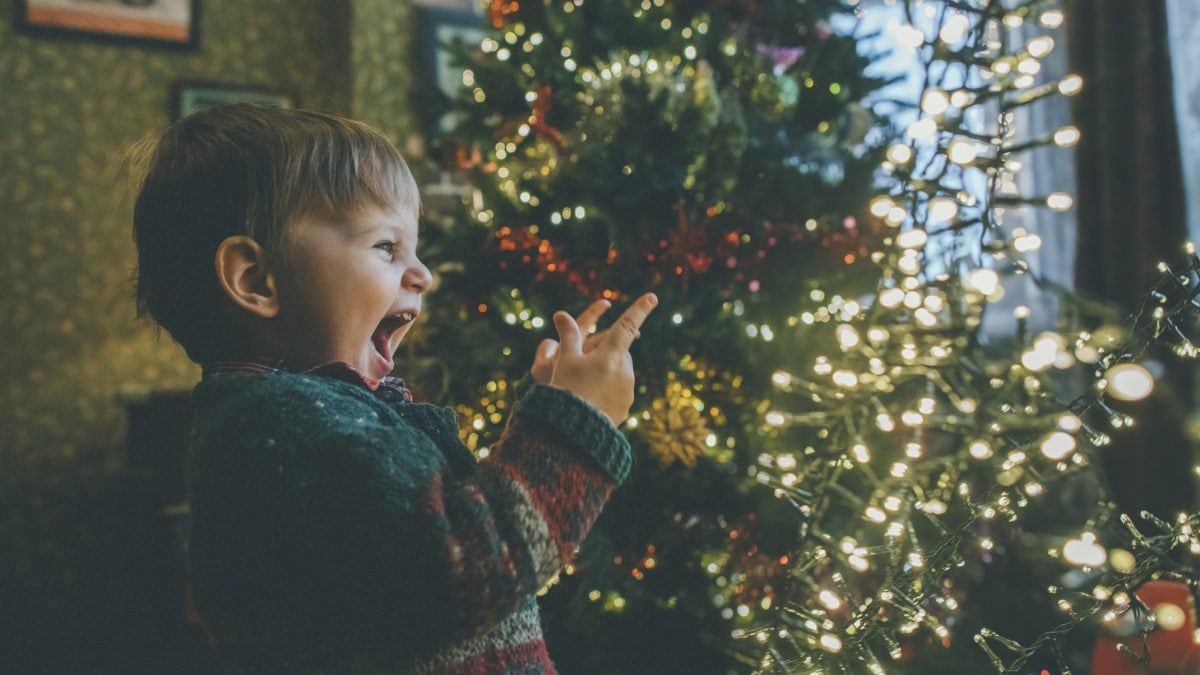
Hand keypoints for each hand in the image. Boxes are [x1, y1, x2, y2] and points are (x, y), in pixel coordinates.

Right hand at [540, 293, 657, 425]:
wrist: (573, 431)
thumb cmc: (566, 390)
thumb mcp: (564, 361)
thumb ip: (568, 336)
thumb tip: (562, 314)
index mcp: (611, 354)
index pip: (627, 325)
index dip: (639, 309)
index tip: (653, 296)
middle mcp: (625, 370)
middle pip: (618, 352)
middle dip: (605, 353)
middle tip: (581, 365)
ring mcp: (628, 390)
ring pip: (619, 372)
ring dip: (606, 373)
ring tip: (583, 388)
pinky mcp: (626, 407)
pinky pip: (619, 392)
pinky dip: (607, 391)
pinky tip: (590, 401)